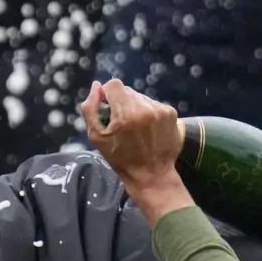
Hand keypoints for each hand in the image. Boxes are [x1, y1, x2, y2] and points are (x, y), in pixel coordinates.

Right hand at [80, 79, 191, 222]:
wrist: (151, 176)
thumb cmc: (120, 159)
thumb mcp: (96, 137)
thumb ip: (90, 109)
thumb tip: (96, 87)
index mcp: (126, 114)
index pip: (114, 84)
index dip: (108, 95)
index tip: (108, 109)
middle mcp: (145, 108)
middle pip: (127, 91)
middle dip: (121, 103)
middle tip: (122, 124)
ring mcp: (161, 110)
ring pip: (141, 97)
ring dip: (135, 108)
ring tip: (136, 129)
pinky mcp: (171, 114)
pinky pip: (153, 104)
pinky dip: (148, 113)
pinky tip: (147, 130)